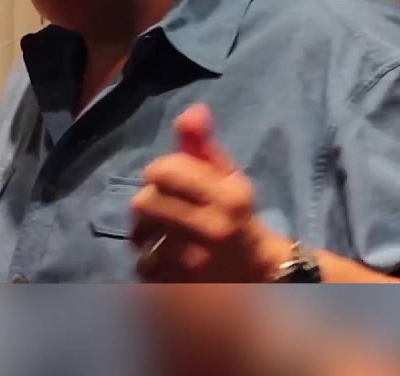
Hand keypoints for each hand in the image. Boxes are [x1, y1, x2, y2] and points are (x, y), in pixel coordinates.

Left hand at [130, 104, 291, 282]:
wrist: (258, 274)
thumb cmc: (234, 215)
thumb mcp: (226, 176)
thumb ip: (203, 144)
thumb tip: (193, 109)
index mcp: (228, 196)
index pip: (162, 171)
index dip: (158, 172)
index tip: (167, 181)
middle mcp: (215, 230)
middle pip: (143, 204)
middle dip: (147, 204)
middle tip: (161, 211)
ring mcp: (199, 265)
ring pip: (140, 239)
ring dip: (145, 236)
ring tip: (162, 237)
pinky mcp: (185, 290)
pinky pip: (144, 269)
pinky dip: (149, 263)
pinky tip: (165, 261)